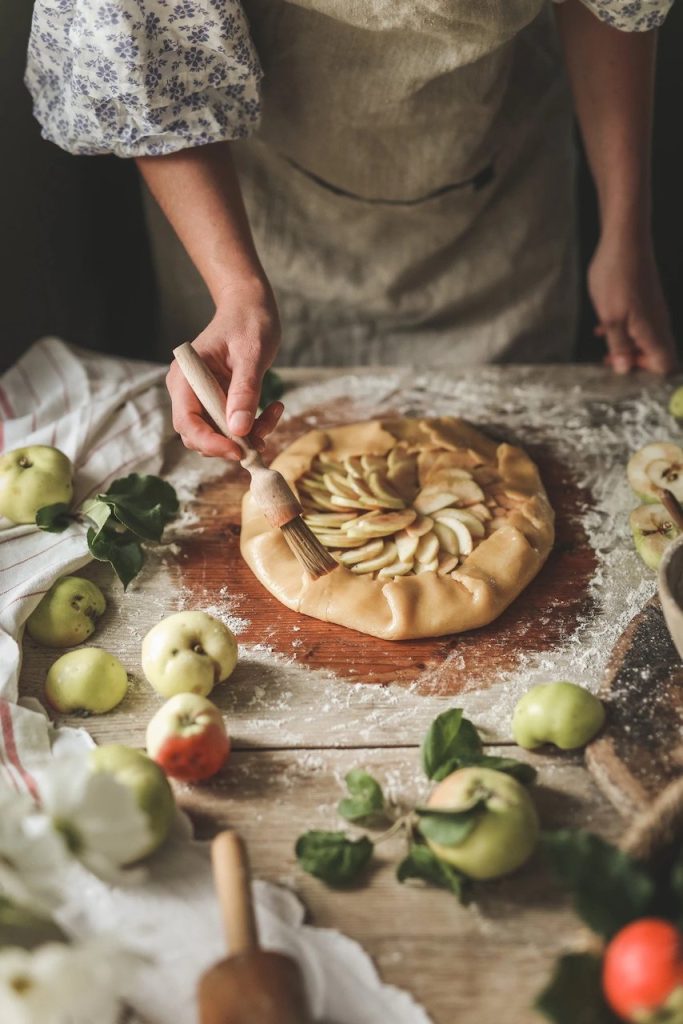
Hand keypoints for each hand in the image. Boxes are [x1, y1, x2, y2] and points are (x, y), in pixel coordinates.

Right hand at [167, 278, 282, 458]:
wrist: (251, 307)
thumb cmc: (249, 322)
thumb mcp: (251, 354)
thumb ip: (244, 391)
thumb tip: (238, 430)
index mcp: (186, 376)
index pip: (187, 421)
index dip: (209, 442)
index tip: (238, 450)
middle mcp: (188, 390)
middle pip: (198, 435)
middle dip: (229, 443)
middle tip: (262, 440)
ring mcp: (203, 397)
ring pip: (217, 435)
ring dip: (246, 436)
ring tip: (274, 413)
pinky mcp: (219, 401)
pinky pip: (232, 426)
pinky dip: (253, 426)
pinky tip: (274, 407)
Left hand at [588, 230, 676, 374]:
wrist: (624, 241)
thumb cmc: (616, 276)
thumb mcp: (610, 317)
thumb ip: (618, 345)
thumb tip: (625, 369)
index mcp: (652, 331)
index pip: (664, 365)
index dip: (647, 375)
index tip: (626, 374)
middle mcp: (657, 324)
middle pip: (655, 356)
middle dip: (634, 364)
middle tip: (611, 362)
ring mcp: (652, 313)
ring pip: (644, 341)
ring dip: (626, 348)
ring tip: (605, 350)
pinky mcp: (644, 303)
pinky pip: (638, 326)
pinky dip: (623, 333)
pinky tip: (604, 329)